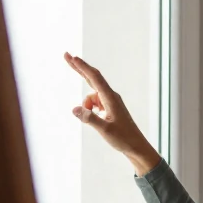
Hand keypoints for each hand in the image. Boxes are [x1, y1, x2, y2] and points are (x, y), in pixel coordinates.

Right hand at [64, 52, 160, 174]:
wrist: (136, 146)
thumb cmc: (123, 139)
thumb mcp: (104, 130)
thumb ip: (89, 118)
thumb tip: (74, 109)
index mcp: (111, 98)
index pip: (94, 78)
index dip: (82, 67)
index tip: (72, 57)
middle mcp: (111, 96)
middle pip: (92, 78)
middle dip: (79, 68)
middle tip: (66, 55)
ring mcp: (111, 101)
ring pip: (91, 96)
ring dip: (86, 104)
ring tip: (93, 119)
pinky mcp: (110, 108)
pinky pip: (95, 103)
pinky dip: (90, 108)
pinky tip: (95, 118)